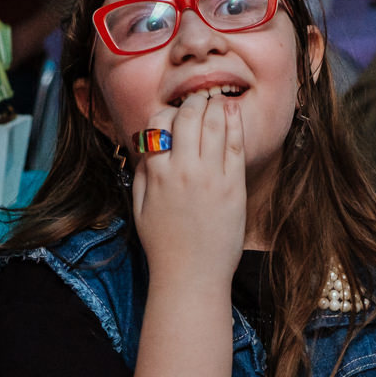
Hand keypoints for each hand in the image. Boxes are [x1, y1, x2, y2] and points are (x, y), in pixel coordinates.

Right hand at [131, 91, 246, 288]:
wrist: (192, 275)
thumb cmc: (164, 245)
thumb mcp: (140, 208)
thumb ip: (142, 174)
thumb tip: (146, 147)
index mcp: (156, 173)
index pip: (158, 123)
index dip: (166, 113)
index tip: (173, 115)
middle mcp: (183, 169)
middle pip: (188, 116)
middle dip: (193, 102)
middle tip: (198, 100)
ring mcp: (210, 176)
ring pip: (214, 123)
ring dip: (215, 106)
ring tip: (216, 103)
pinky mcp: (233, 186)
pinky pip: (235, 144)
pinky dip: (234, 122)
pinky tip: (232, 113)